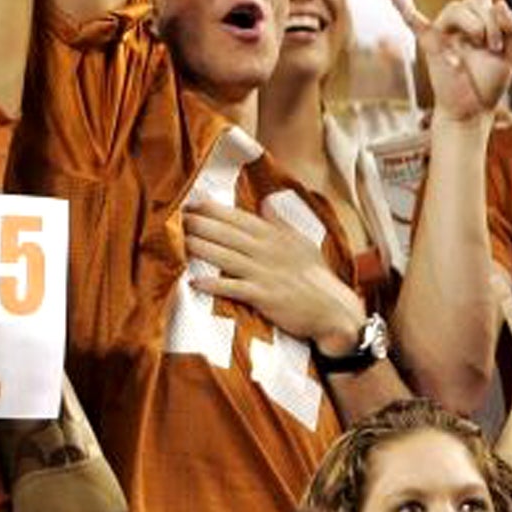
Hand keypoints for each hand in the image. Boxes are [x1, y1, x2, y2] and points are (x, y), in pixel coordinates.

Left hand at [184, 197, 365, 354]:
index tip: (192, 202)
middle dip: (201, 224)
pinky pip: (234, 288)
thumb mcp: (301, 242)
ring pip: (226, 257)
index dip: (214, 210)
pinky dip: (213, 285)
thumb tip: (266, 201)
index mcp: (274, 236)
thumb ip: (280, 223)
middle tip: (177, 217)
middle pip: (227, 234)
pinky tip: (194, 282)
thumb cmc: (315, 276)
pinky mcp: (264, 296)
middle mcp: (267, 251)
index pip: (239, 218)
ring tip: (180, 241)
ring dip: (201, 248)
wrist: (334, 310)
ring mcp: (265, 274)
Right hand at [392, 0, 511, 123]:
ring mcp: (444, 28)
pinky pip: (412, 19)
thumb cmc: (489, 82)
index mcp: (483, 20)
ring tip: (484, 47)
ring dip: (479, 26)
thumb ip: (510, 27)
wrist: (473, 109)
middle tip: (495, 46)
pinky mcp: (429, 41)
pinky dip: (401, 5)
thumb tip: (499, 3)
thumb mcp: (510, 53)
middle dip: (494, 21)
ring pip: (460, 8)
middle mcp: (462, 19)